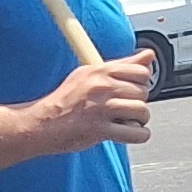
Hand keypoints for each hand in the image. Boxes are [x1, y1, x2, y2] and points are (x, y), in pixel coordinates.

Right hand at [30, 55, 157, 152]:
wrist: (42, 123)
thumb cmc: (66, 101)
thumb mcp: (90, 74)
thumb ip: (123, 65)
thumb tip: (149, 55)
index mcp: (99, 71)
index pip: (141, 71)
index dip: (140, 83)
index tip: (130, 91)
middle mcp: (101, 87)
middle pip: (143, 92)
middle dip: (137, 103)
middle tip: (121, 109)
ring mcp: (101, 108)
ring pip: (142, 112)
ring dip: (137, 121)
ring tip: (123, 121)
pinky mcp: (100, 129)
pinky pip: (137, 133)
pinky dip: (137, 135)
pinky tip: (125, 133)